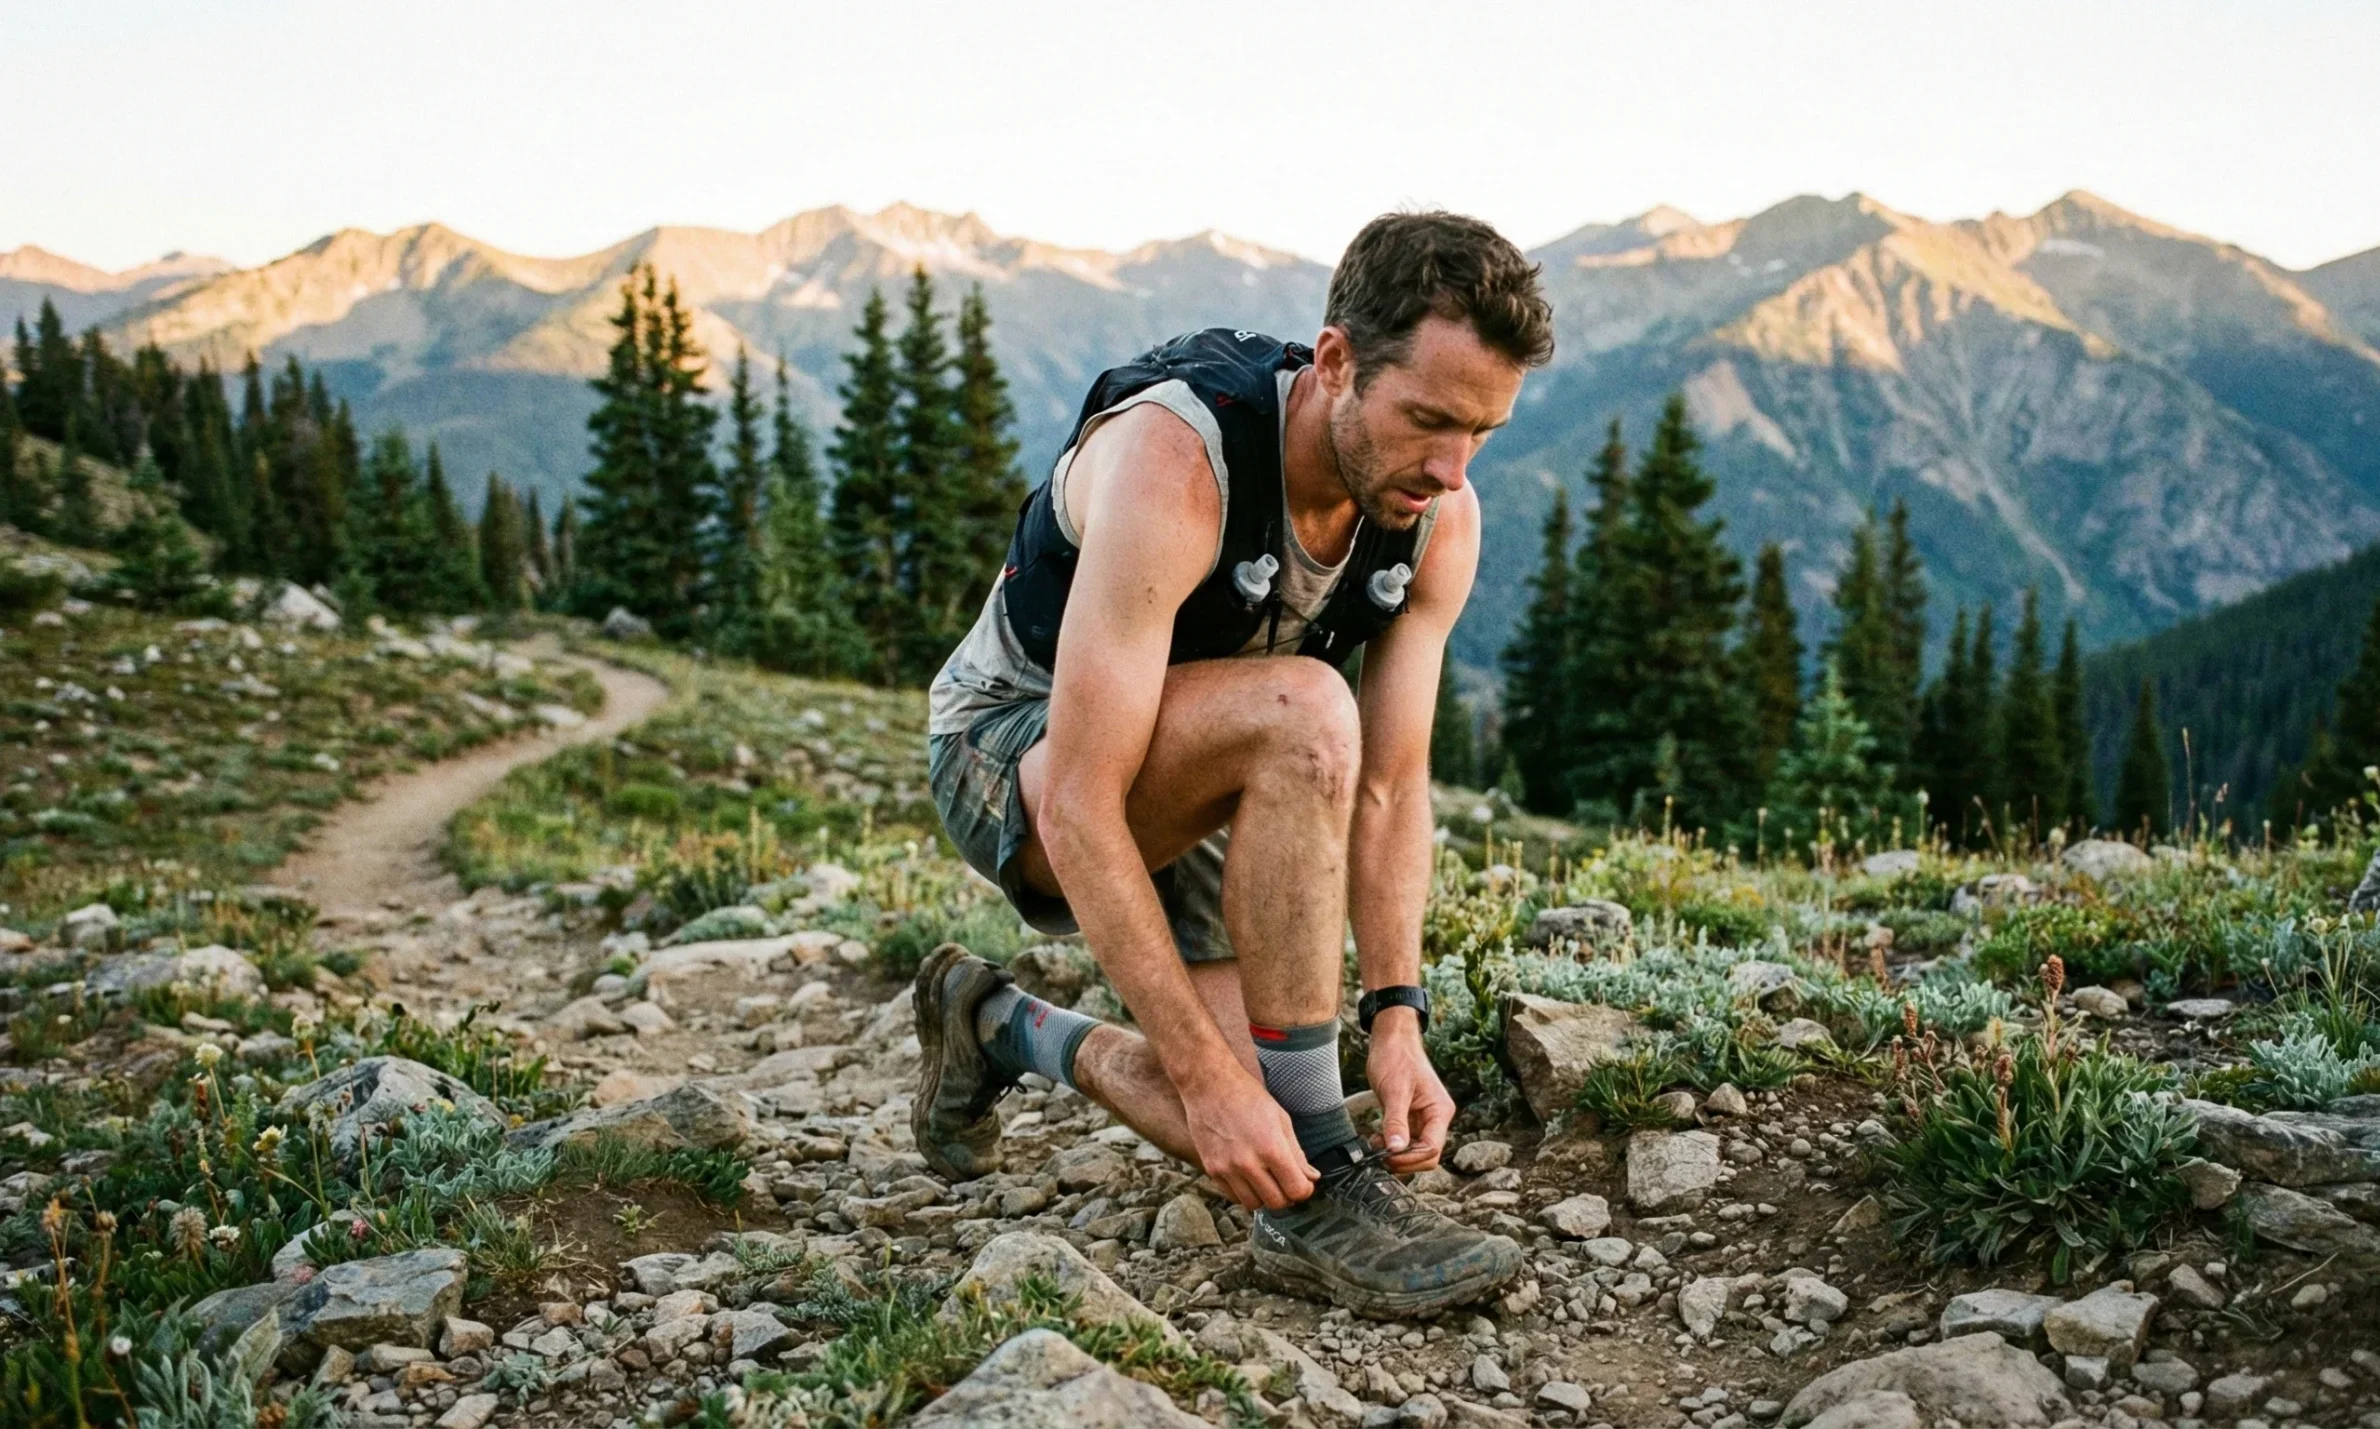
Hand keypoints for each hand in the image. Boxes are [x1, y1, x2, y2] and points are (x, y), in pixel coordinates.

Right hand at [1180, 1061, 1317, 1210]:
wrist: (1210, 1086)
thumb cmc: (1248, 1097)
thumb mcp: (1281, 1119)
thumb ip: (1296, 1152)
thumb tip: (1311, 1176)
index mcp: (1271, 1148)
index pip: (1297, 1190)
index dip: (1305, 1189)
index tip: (1304, 1183)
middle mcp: (1248, 1163)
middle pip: (1277, 1202)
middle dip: (1287, 1196)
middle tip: (1286, 1183)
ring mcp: (1227, 1169)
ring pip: (1253, 1205)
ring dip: (1265, 1197)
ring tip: (1267, 1180)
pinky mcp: (1212, 1170)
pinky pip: (1233, 1197)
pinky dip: (1244, 1193)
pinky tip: (1248, 1177)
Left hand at [1365, 1009, 1453, 1173]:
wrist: (1391, 1039)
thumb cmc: (1396, 1057)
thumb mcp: (1394, 1090)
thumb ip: (1396, 1121)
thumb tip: (1396, 1149)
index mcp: (1440, 1111)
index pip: (1432, 1149)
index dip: (1409, 1158)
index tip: (1386, 1155)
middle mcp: (1436, 1118)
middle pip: (1427, 1155)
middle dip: (1403, 1160)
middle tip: (1378, 1154)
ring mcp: (1424, 1119)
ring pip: (1415, 1151)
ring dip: (1396, 1155)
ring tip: (1374, 1145)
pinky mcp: (1411, 1118)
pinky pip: (1405, 1141)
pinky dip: (1391, 1145)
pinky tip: (1376, 1139)